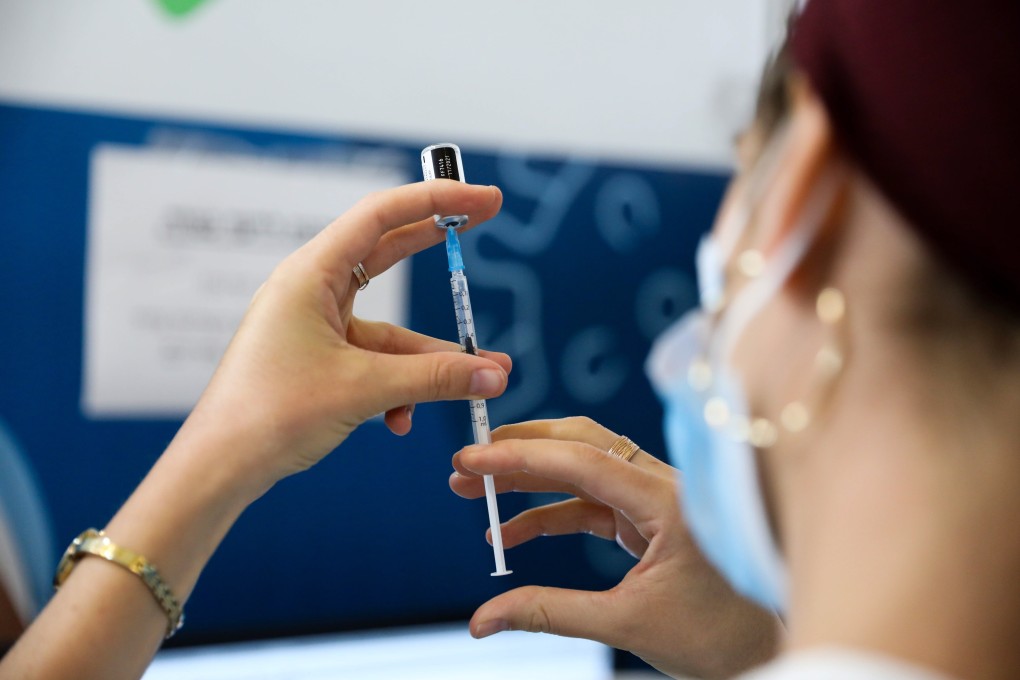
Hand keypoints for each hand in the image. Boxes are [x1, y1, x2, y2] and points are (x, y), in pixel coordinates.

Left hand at [185, 180, 511, 497]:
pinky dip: (398, 386)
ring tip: (483, 377)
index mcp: (311, 274)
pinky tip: (402, 421)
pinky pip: (374, 361)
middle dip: (438, 244)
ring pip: (391, 326)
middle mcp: (312, 289)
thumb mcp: (363, 389)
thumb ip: (434, 378)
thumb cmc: (270, 415)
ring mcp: (316, 324)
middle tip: (485, 219)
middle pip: (388, 249)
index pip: (383, 215)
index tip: (484, 199)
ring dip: (432, 355)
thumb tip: (493, 375)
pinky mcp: (320, 358)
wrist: (220, 466)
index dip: (438, 200)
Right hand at [450, 417, 780, 679]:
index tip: (472, 459)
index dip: (521, 457)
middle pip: (581, 444)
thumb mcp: (627, 624)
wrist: (765, 646)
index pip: (583, 460)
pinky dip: (549, 513)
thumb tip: (482, 620)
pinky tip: (510, 532)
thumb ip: (549, 613)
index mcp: (669, 500)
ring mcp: (655, 497)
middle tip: (467, 464)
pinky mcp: (648, 516)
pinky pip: (589, 502)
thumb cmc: (717, 636)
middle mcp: (663, 485)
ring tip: (475, 492)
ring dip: (528, 480)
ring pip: (581, 470)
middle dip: (519, 451)